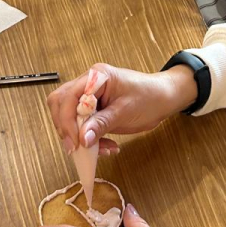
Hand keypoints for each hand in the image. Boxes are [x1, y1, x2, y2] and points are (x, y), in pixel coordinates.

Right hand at [48, 63, 198, 154]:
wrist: (164, 99)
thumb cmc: (149, 97)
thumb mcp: (126, 111)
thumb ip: (102, 123)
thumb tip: (82, 138)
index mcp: (96, 77)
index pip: (68, 96)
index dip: (67, 120)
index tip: (74, 142)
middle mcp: (88, 84)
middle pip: (61, 104)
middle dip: (66, 128)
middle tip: (76, 148)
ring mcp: (90, 97)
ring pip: (68, 116)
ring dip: (78, 136)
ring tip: (98, 149)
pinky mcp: (94, 110)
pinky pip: (82, 125)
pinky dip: (89, 139)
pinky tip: (106, 147)